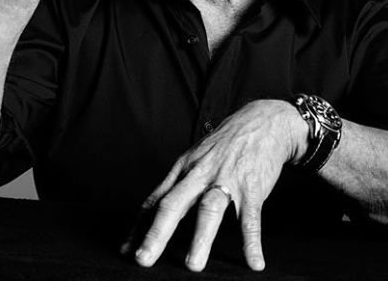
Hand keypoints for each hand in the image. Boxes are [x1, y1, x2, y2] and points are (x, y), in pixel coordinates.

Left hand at [123, 100, 308, 271]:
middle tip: (143, 259)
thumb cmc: (224, 144)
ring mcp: (226, 178)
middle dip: (157, 232)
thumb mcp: (195, 157)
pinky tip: (254, 262)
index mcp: (184, 168)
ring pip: (209, 208)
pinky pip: (251, 216)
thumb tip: (154, 211)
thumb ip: (178, 184)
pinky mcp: (252, 186)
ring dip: (200, 237)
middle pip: (174, 203)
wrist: (262, 121)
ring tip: (192, 265)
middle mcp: (200, 173)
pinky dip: (252, 241)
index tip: (125, 251)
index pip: (157, 199)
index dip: (140, 226)